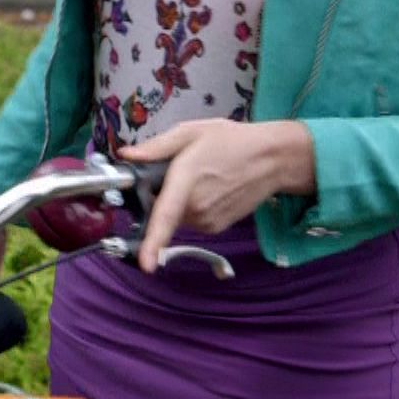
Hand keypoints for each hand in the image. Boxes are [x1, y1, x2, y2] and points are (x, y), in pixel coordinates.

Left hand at [119, 120, 315, 272]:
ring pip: (177, 215)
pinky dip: (194, 207)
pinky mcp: (215, 228)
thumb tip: (126, 156)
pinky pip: (191, 220)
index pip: (166, 216)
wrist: (271, 160)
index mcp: (187, 179)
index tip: (146, 265)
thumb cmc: (232, 141)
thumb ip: (156, 147)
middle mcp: (196, 207)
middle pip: (161, 208)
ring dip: (180, 200)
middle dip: (162, 193)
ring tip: (203, 176)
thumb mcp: (192, 132)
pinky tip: (211, 188)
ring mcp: (207, 221)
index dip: (153, 243)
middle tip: (183, 169)